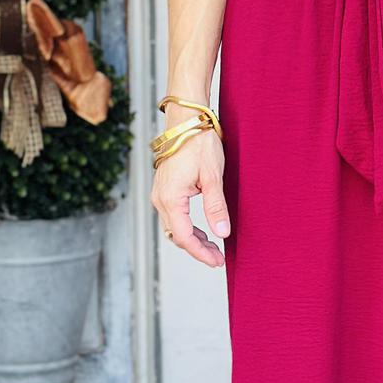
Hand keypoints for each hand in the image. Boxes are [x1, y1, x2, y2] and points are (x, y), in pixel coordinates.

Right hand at [152, 129, 230, 268]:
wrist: (187, 120)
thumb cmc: (199, 143)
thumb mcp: (213, 177)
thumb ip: (216, 207)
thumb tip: (222, 233)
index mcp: (171, 199)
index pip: (184, 237)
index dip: (201, 253)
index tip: (217, 261)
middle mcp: (161, 199)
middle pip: (177, 236)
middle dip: (198, 249)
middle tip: (218, 258)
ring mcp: (161, 194)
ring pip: (174, 227)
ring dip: (192, 239)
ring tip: (213, 247)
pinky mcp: (165, 189)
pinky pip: (174, 216)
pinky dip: (187, 227)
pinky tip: (203, 230)